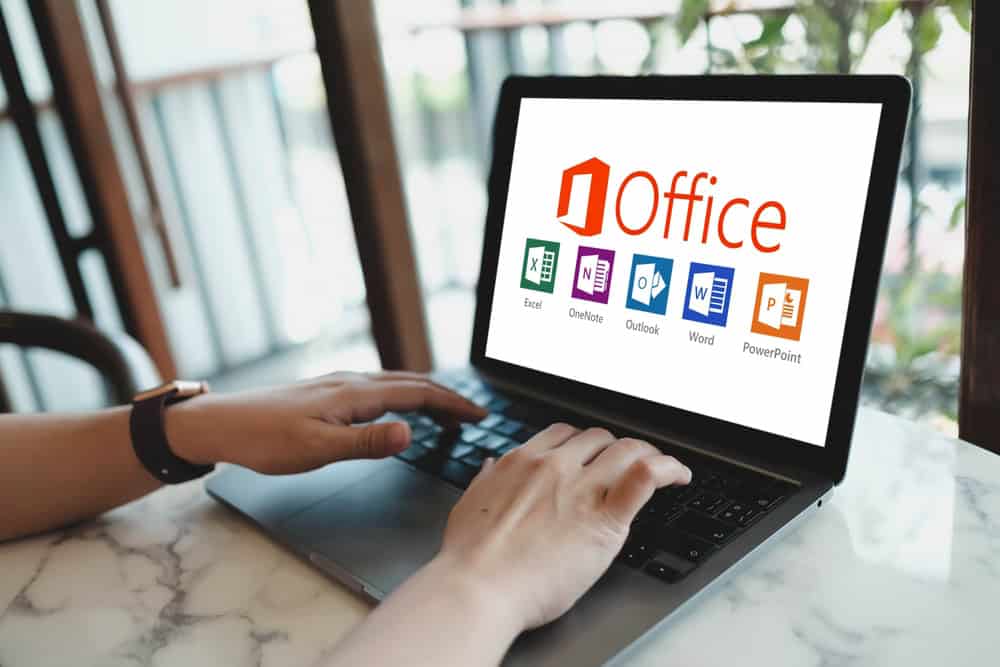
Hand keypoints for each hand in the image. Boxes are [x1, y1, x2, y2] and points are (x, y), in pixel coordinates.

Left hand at [166, 371, 485, 473]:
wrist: (220, 423)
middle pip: (412, 382)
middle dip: (447, 397)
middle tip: (473, 416)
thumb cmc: (263, 440)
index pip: (418, 394)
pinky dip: (403, 394)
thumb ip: (366, 442)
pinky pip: (379, 386)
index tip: (480, 416)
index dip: (453, 404)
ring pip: (396, 382)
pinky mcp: (327, 390)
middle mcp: (351, 382)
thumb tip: (410, 431)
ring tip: (446, 413)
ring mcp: (338, 383)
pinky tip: (397, 407)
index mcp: (355, 395)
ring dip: (427, 394)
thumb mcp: (317, 450)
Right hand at [434, 424, 691, 632]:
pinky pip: (646, 478)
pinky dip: (668, 469)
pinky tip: (678, 475)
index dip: (583, 443)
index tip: (591, 454)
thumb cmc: (471, 557)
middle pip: (598, 438)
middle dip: (614, 448)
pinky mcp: (605, 518)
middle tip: (623, 466)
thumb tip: (493, 465)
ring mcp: (582, 489)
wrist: (479, 586)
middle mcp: (554, 467)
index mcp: (522, 462)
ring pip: (627, 449)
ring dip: (646, 453)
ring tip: (659, 465)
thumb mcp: (470, 504)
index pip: (564, 434)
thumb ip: (488, 480)